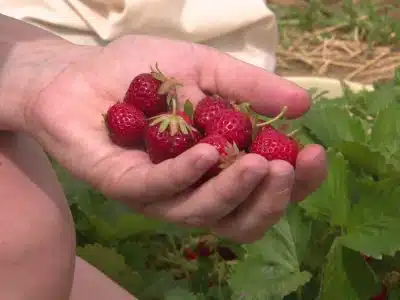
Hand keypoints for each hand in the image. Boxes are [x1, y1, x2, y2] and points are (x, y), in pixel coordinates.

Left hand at [24, 35, 326, 242]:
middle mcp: (193, 188)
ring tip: (258, 163)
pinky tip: (208, 152)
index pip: (265, 187)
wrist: (78, 71)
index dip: (297, 181)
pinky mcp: (124, 187)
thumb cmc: (140, 73)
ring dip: (235, 191)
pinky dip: (187, 174)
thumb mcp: (203, 68)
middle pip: (241, 217)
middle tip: (285, 167)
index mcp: (217, 164)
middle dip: (271, 198)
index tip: (315, 154)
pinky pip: (160, 191)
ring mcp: (159, 193)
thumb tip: (303, 105)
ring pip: (204, 214)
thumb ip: (249, 88)